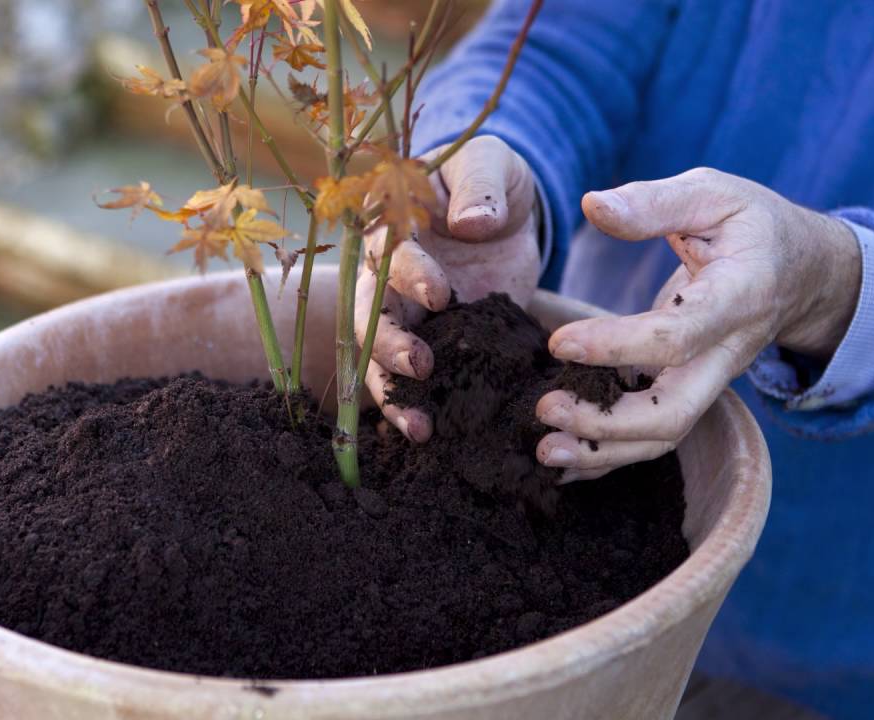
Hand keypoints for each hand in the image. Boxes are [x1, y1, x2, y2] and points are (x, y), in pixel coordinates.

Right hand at [356, 136, 540, 442]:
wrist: (503, 212)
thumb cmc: (488, 178)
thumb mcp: (491, 165)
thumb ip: (481, 188)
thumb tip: (473, 223)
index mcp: (391, 224)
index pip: (390, 253)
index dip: (411, 275)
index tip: (441, 295)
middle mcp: (384, 276)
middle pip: (370, 317)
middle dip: (389, 346)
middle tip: (420, 367)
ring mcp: (403, 315)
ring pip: (379, 359)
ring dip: (393, 394)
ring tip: (419, 427)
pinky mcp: (431, 342)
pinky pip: (412, 380)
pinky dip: (416, 407)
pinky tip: (431, 437)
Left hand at [536, 167, 862, 482]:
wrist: (801, 271)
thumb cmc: (751, 226)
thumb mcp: (714, 194)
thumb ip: (654, 203)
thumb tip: (592, 206)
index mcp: (738, 297)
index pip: (678, 336)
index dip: (618, 346)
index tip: (560, 342)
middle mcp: (727, 353)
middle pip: (674, 412)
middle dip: (608, 423)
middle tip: (544, 408)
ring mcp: (711, 380)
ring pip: (663, 435)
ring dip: (602, 451)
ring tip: (544, 448)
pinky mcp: (691, 390)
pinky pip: (651, 436)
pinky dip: (606, 455)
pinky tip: (561, 460)